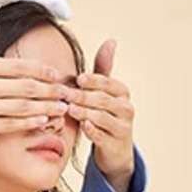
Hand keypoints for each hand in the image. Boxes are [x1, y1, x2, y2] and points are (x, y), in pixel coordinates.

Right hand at [0, 22, 70, 159]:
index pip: (17, 65)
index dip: (41, 70)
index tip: (56, 73)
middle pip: (26, 85)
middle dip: (51, 88)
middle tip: (68, 91)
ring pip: (24, 105)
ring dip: (47, 106)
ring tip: (63, 107)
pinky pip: (12, 124)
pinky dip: (31, 121)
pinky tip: (44, 121)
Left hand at [68, 41, 135, 191]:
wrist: (115, 149)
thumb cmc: (105, 115)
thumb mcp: (105, 91)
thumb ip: (104, 68)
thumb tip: (111, 41)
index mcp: (122, 92)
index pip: (108, 83)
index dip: (93, 80)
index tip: (78, 79)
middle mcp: (126, 108)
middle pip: (103, 99)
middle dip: (83, 96)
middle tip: (65, 94)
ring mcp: (122, 127)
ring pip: (102, 117)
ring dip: (84, 112)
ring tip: (69, 108)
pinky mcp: (115, 144)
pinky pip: (102, 136)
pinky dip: (92, 130)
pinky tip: (82, 125)